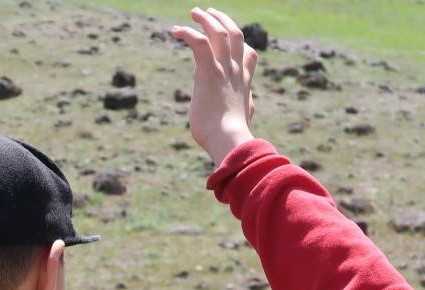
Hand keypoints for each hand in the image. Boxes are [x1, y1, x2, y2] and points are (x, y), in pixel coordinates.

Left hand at [172, 8, 258, 164]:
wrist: (229, 141)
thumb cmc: (230, 139)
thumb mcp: (240, 121)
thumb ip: (241, 111)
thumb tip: (243, 114)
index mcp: (244, 84)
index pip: (248, 55)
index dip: (239, 44)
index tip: (227, 38)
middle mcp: (236, 72)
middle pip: (236, 35)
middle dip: (222, 21)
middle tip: (208, 13)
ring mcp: (224, 70)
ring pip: (220, 33)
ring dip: (207, 19)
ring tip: (194, 13)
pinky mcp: (209, 73)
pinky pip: (200, 43)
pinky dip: (188, 33)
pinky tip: (176, 31)